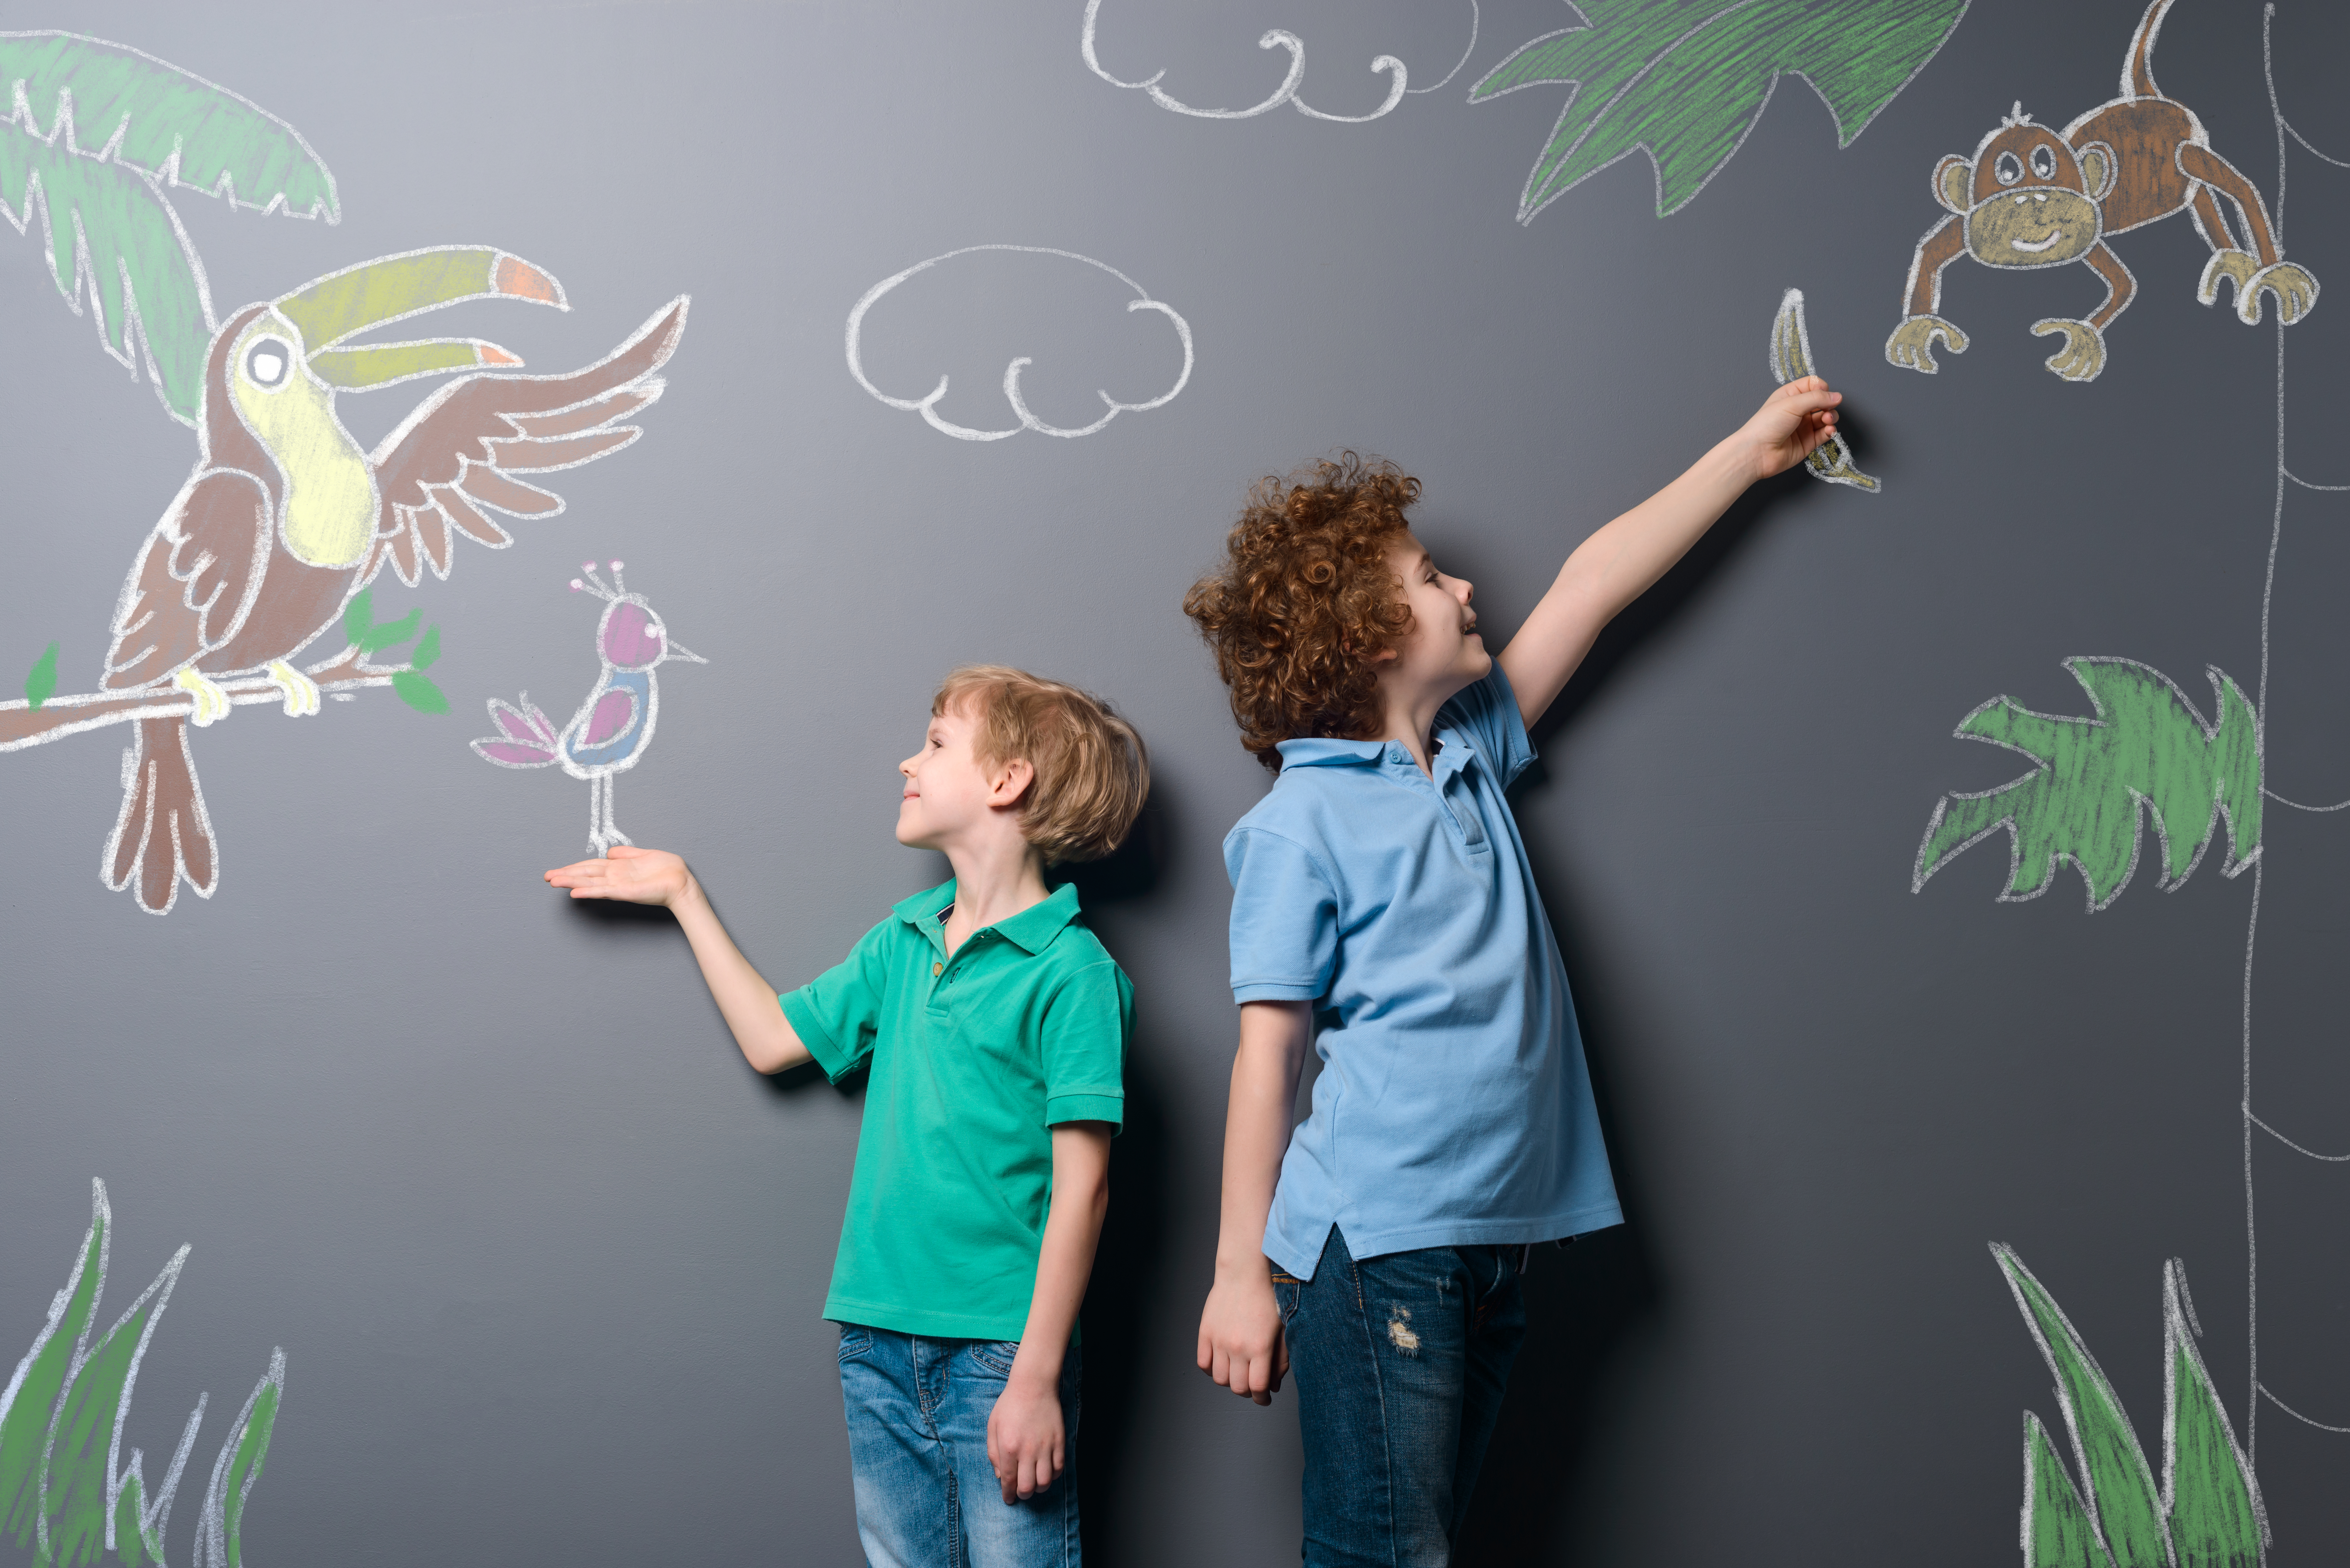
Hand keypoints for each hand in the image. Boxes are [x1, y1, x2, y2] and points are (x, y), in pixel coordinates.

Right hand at [543, 844, 691, 905]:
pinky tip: (575, 891)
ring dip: (571, 882)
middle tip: (546, 877)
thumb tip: (609, 852)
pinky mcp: (625, 892)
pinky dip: (589, 891)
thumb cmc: (666, 870)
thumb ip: (625, 853)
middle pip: (585, 874)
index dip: (573, 867)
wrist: (682, 881)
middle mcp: (615, 877)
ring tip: (553, 882)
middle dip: (566, 875)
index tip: (558, 870)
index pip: (591, 867)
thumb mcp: (643, 854)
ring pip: (590, 883)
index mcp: (618, 868)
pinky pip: (603, 891)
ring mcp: (618, 885)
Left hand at [985, 1362, 1065, 1503]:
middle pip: (1028, 1486)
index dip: (1008, 1495)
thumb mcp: (993, 1427)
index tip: (1008, 1500)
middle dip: (1023, 1494)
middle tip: (1021, 1492)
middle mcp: (1027, 1450)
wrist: (1033, 1385)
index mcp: (1008, 1447)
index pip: (1008, 1481)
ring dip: (1039, 1488)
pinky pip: (1059, 1468)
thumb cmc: (1010, 1405)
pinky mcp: (1059, 1441)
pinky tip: (1046, 1471)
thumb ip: (993, 1454)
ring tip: (1034, 1483)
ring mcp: (1045, 1446)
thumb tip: (1000, 1475)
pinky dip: (1053, 1475)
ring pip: (1045, 1481)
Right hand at [1196, 1263, 1287, 1405]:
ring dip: (1229, 1381)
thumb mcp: (1282, 1329)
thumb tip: (1273, 1386)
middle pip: (1237, 1387)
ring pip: (1219, 1378)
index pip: (1258, 1387)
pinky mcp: (1205, 1332)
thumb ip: (1280, 1359)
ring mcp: (1219, 1340)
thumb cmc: (1267, 1297)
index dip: (1261, 1399)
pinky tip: (1222, 1363)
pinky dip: (1211, 1369)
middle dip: (1247, 1392)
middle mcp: (1238, 1347)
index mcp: (1260, 1347)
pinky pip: (1203, 1363)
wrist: (1244, 1272)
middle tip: (1252, 1386)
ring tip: (1237, 1374)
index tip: (1264, 1398)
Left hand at [1734, 374, 1841, 482]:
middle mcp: (1797, 410)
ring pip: (1825, 417)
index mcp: (1790, 395)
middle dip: (1829, 404)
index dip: (1821, 387)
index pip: (1812, 385)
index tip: (1824, 393)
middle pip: (1822, 401)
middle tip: (1828, 409)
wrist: (1757, 453)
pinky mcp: (1807, 442)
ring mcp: (1803, 427)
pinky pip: (1824, 434)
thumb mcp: (1792, 403)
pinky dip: (1830, 431)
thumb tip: (1837, 396)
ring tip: (1828, 420)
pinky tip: (1829, 431)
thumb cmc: (1766, 425)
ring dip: (1831, 417)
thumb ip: (1816, 398)